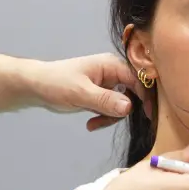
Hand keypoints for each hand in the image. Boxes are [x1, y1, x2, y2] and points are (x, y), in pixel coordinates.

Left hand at [22, 53, 150, 130]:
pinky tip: (90, 124)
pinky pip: (111, 109)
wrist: (37, 87)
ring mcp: (107, 85)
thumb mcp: (80, 92)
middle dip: (126, 109)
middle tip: (120, 122)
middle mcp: (112, 73)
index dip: (147, 95)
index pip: (139, 78)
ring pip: (123, 104)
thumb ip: (105, 100)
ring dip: (111, 117)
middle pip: (134, 92)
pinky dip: (104, 118)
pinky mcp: (100, 96)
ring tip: (93, 124)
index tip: (151, 115)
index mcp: (111, 65)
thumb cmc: (56, 83)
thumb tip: (129, 107)